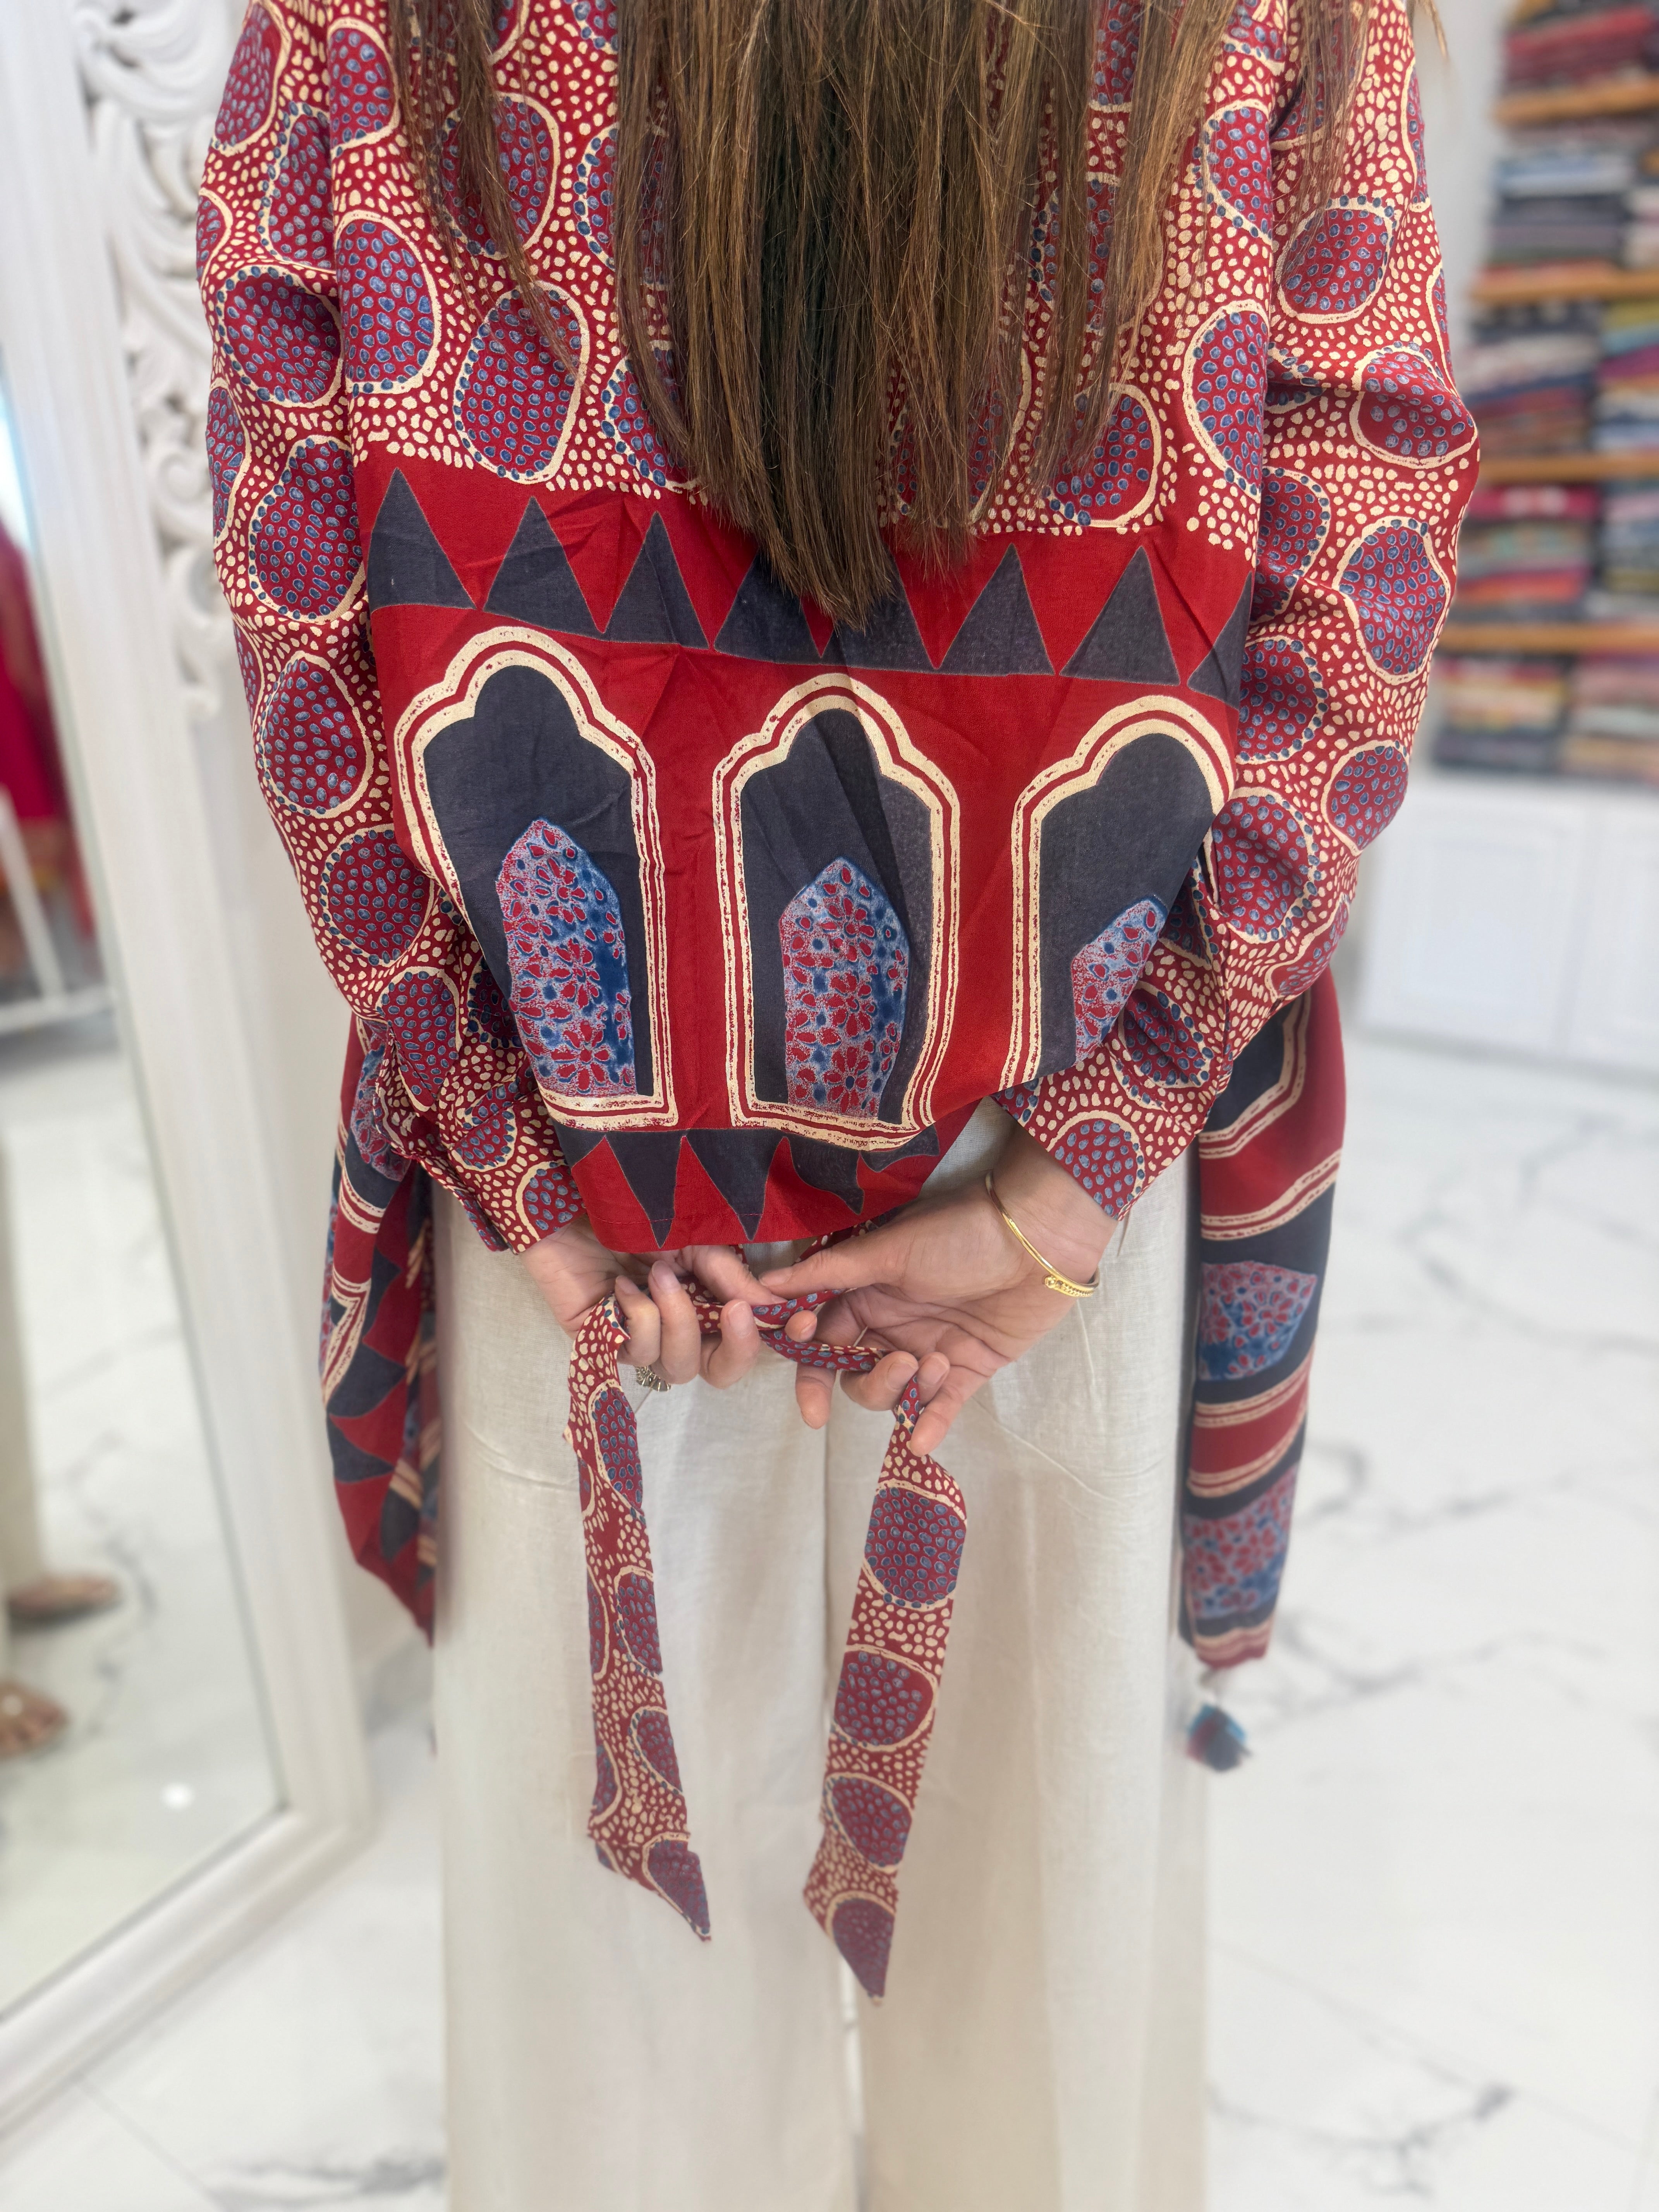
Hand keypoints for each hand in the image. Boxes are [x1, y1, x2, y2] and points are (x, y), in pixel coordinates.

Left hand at [520, 1218, 763, 1388]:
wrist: (567, 1202)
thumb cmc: (633, 1214)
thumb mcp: (696, 1239)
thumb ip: (731, 1276)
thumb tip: (775, 1310)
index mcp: (703, 1305)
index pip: (744, 1345)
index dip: (771, 1342)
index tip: (799, 1322)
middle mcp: (674, 1330)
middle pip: (718, 1373)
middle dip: (735, 1348)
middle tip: (731, 1310)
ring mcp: (637, 1341)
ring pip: (678, 1366)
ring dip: (677, 1318)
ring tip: (659, 1274)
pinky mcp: (600, 1345)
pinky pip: (636, 1353)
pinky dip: (639, 1317)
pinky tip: (623, 1286)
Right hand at [756, 1125, 1113, 1456]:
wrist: (1038, 1239)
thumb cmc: (960, 1233)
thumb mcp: (888, 1249)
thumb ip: (828, 1273)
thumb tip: (763, 1284)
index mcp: (866, 1294)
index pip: (821, 1339)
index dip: (811, 1367)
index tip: (811, 1396)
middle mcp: (891, 1325)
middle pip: (854, 1374)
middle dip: (867, 1382)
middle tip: (898, 1363)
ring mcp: (928, 1349)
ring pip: (893, 1394)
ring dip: (904, 1392)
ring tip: (935, 1364)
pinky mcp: (968, 1369)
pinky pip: (939, 1408)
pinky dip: (928, 1426)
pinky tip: (922, 1440)